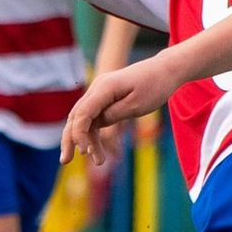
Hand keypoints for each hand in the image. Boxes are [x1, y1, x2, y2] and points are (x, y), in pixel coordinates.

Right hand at [62, 59, 176, 163]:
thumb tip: (94, 125)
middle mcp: (97, 88)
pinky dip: (93, 132)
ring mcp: (100, 91)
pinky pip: (94, 116)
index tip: (85, 151)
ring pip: (83, 118)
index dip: (79, 134)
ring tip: (98, 162)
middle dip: (70, 139)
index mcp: (104, 88)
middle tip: (66, 161)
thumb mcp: (136, 105)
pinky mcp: (105, 97)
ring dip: (85, 139)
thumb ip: (113, 115)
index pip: (82, 113)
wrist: (165, 70)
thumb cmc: (155, 86)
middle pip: (76, 115)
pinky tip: (94, 148)